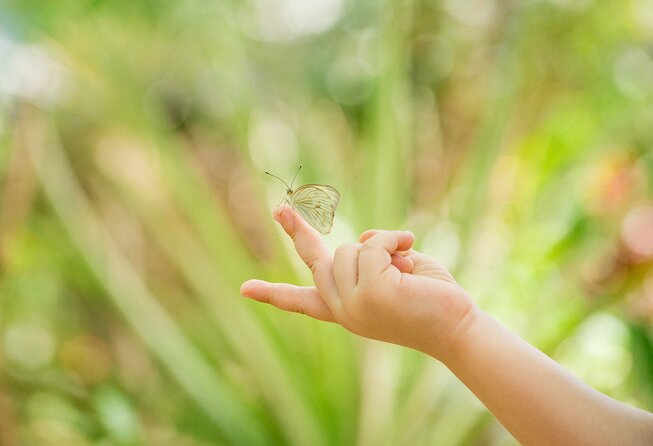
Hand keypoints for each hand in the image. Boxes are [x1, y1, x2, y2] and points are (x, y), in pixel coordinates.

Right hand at [240, 205, 478, 360]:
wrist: (458, 330)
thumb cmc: (430, 299)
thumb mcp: (392, 271)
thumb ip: (369, 257)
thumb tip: (363, 241)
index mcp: (346, 311)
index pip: (301, 302)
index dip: (273, 293)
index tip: (244, 290)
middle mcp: (344, 310)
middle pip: (319, 258)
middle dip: (297, 230)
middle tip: (278, 209)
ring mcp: (354, 304)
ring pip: (349, 249)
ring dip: (382, 246)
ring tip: (406, 268)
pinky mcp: (371, 292)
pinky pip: (372, 245)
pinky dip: (393, 242)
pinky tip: (409, 258)